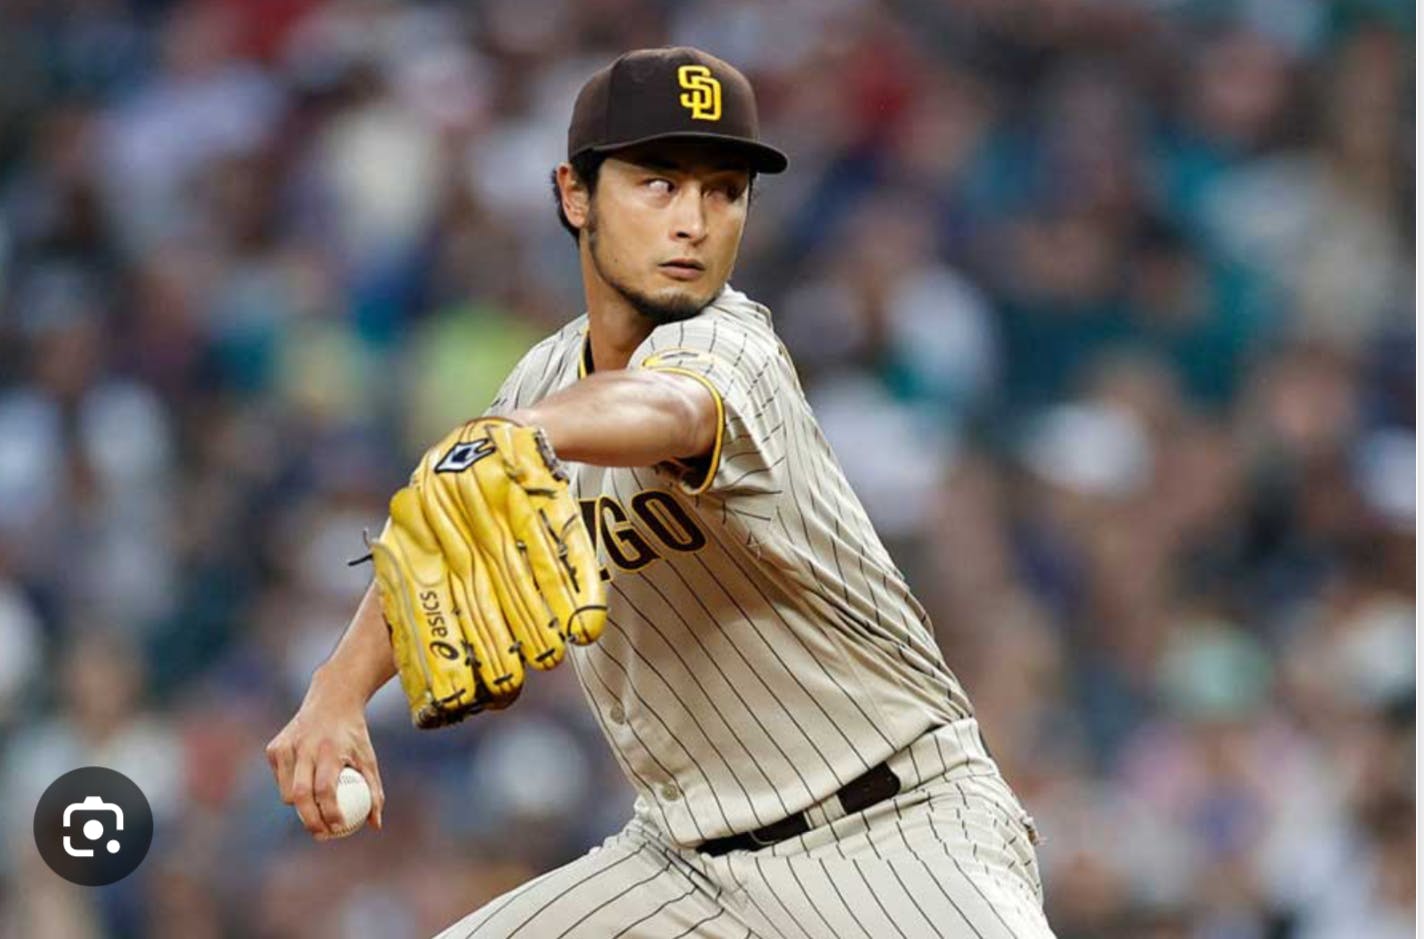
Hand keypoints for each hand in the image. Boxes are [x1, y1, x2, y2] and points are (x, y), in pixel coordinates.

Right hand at [265, 673, 384, 839]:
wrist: (332, 700)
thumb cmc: (353, 735)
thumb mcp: (368, 758)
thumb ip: (374, 791)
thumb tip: (375, 825)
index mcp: (330, 750)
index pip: (325, 790)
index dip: (330, 813)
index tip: (338, 828)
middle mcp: (304, 747)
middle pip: (300, 795)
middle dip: (310, 820)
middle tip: (321, 834)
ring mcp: (286, 747)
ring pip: (287, 792)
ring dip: (301, 805)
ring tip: (317, 809)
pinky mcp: (274, 748)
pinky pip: (281, 780)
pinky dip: (292, 788)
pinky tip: (306, 779)